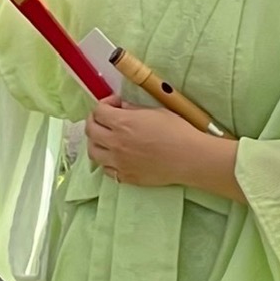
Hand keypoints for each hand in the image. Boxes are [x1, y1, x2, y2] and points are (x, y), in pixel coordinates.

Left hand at [84, 97, 244, 199]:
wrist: (190, 158)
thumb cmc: (178, 131)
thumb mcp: (156, 112)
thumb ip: (134, 110)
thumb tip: (122, 107)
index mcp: (122, 123)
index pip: (98, 112)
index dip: (105, 104)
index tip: (115, 104)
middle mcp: (115, 143)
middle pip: (90, 130)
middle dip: (95, 120)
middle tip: (106, 119)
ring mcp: (117, 162)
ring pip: (92, 151)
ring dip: (96, 142)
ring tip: (107, 138)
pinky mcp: (124, 176)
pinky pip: (105, 168)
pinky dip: (107, 160)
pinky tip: (117, 156)